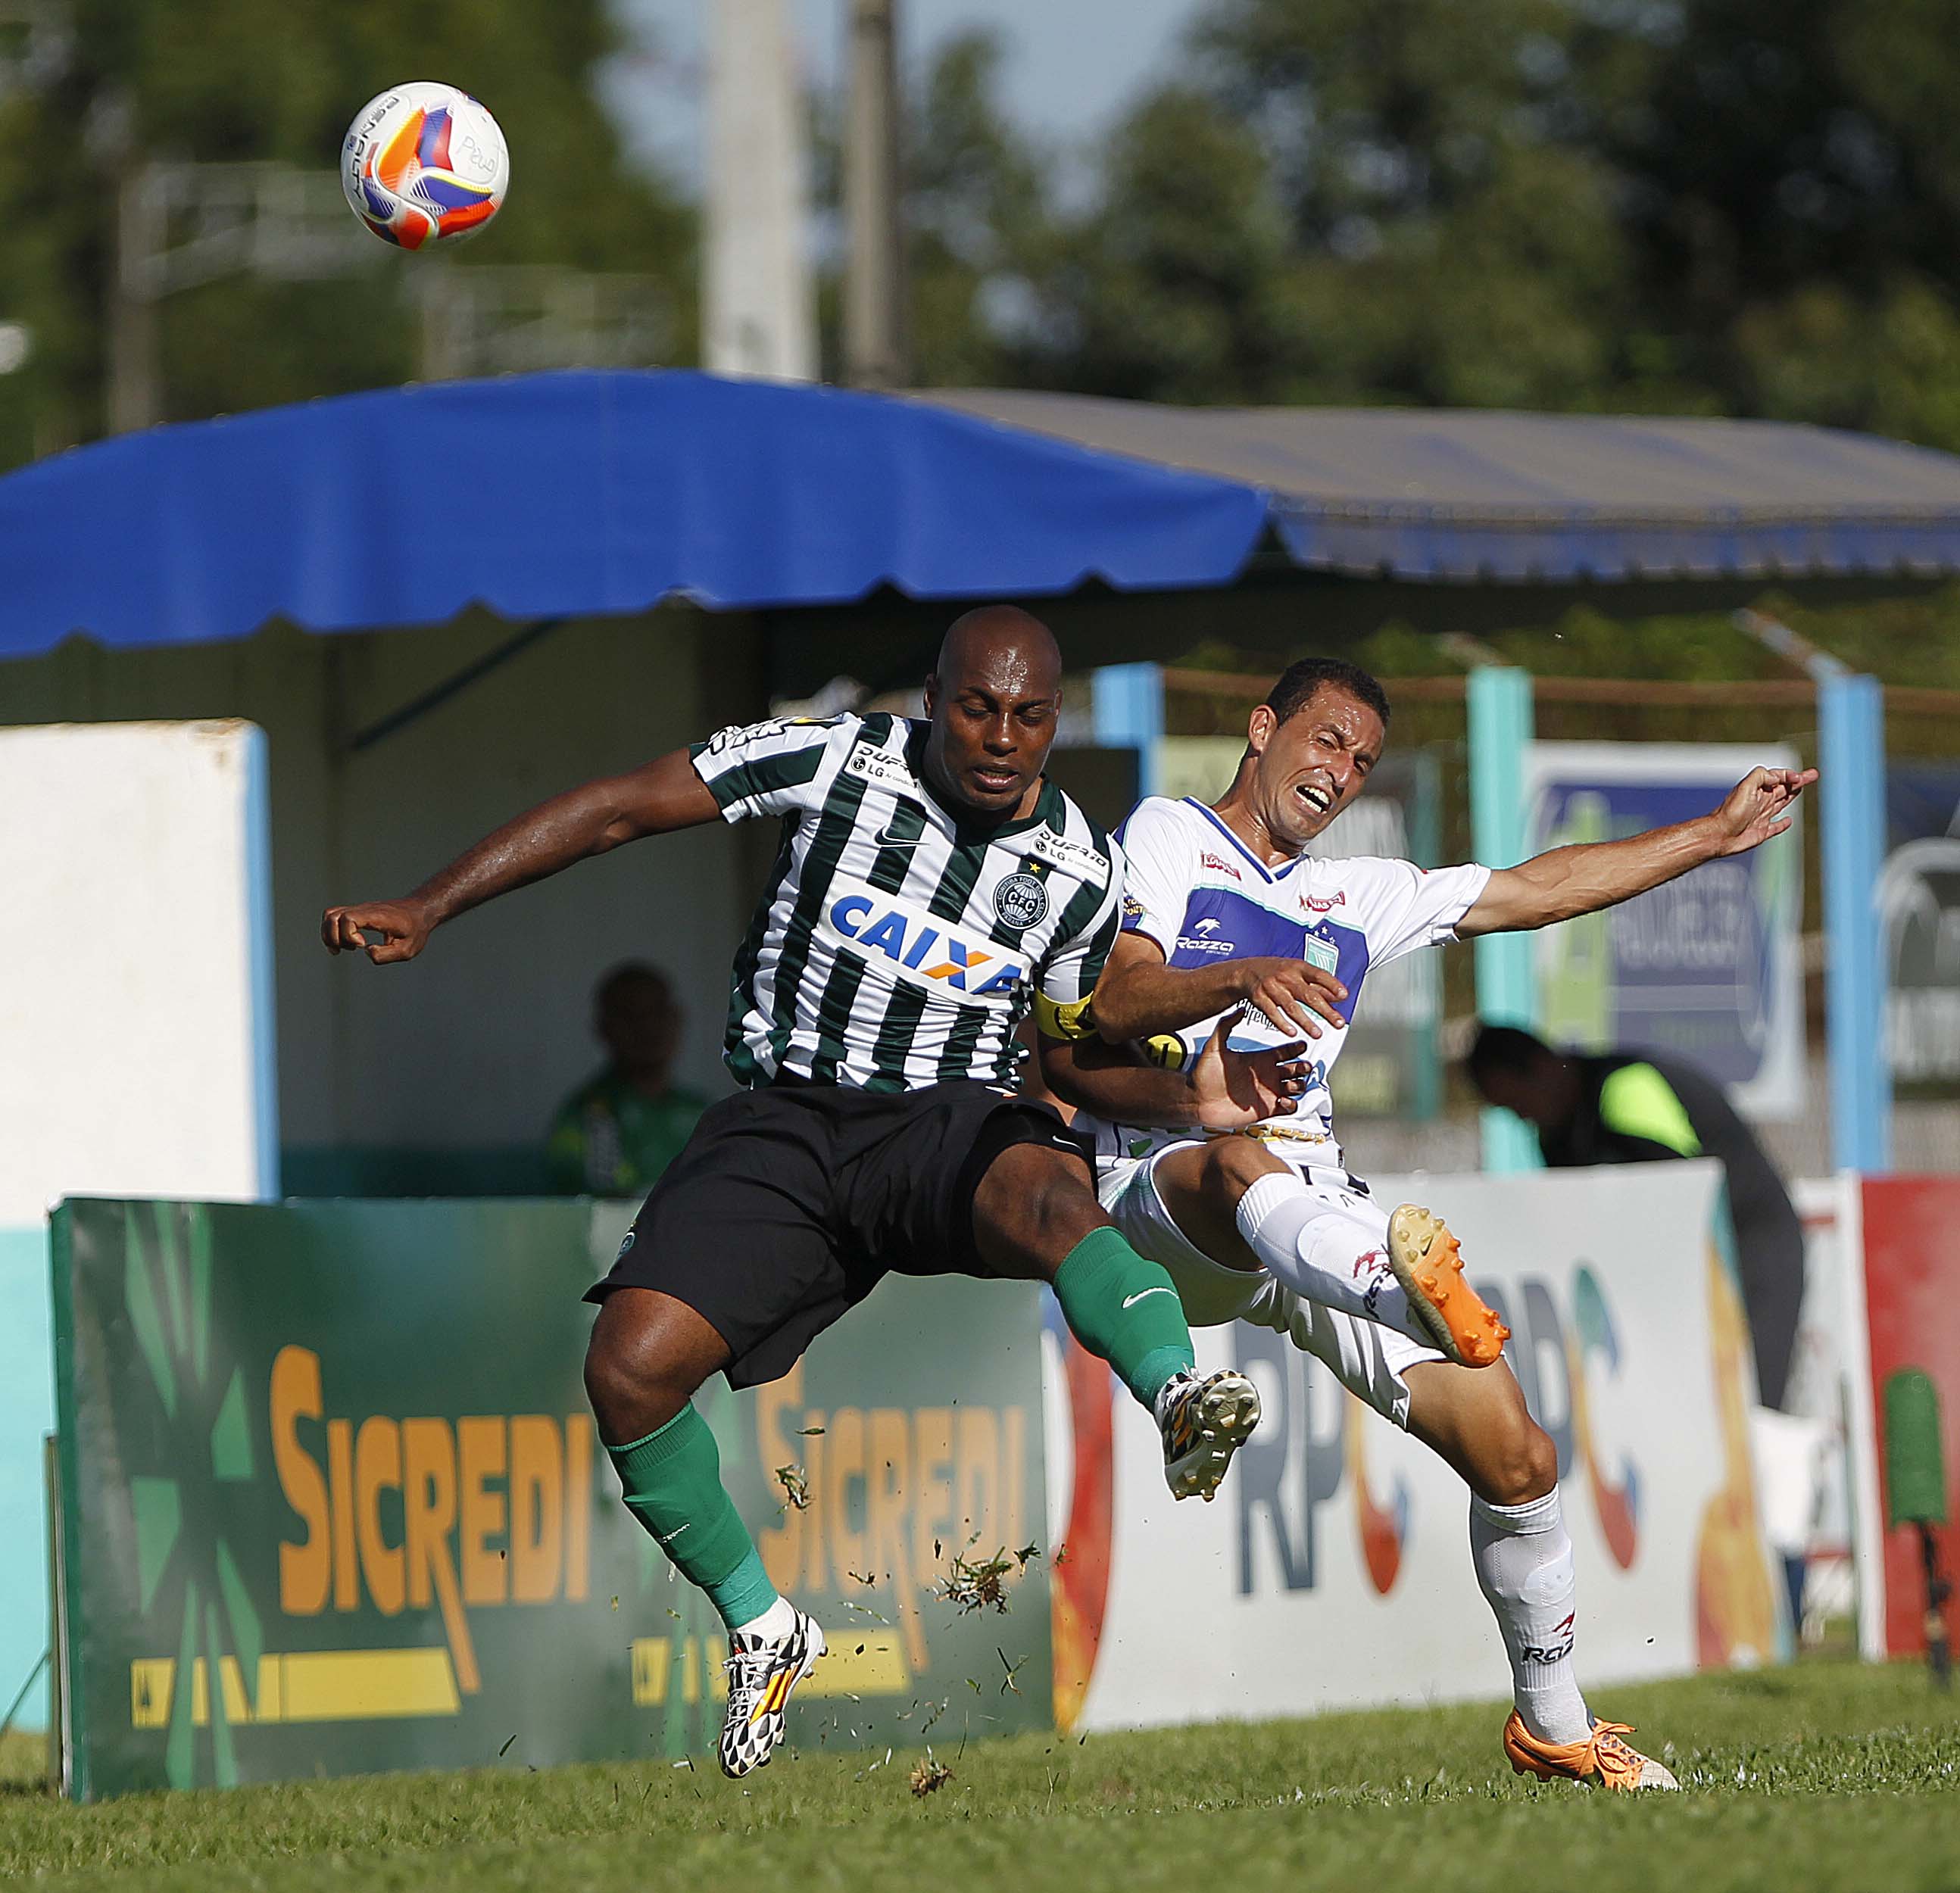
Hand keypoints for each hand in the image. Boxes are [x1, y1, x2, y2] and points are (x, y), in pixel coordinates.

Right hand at [321, 898, 434, 964]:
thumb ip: (386, 954)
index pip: (349, 918)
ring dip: (330, 935)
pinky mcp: (358, 912)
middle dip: (334, 938)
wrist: (420, 911)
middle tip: (350, 949)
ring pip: (330, 915)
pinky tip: (345, 945)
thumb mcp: (408, 949)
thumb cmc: (415, 930)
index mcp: (377, 916)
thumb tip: (366, 951)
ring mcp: (360, 909)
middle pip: (332, 916)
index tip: (362, 945)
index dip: (349, 935)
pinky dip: (332, 931)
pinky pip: (335, 917)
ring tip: (343, 949)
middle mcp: (365, 909)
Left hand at [1190, 1019, 1311, 1128]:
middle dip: (1303, 1067)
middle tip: (1302, 1066)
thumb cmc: (1204, 1075)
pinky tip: (1283, 1100)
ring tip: (1291, 1084)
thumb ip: (1226, 1026)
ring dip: (1299, 1085)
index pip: (1285, 1051)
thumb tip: (1239, 1009)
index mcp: (1259, 1059)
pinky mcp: (1267, 1109)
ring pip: (1297, 1087)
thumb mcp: (1215, 1047)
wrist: (1197, 1099)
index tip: (1302, 1044)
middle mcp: (1266, 1075)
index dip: (1296, 1048)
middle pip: (1296, 1069)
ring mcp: (1268, 1093)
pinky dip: (1292, 1104)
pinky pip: (1290, 1107)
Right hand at [1236, 957, 1346, 1038]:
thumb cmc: (1277, 971)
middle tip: (1338, 1023)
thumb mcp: (1298, 972)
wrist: (1247, 970)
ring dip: (1306, 1022)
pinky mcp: (1260, 998)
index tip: (1344, 995)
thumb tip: (1339, 996)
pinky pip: (1272, 1013)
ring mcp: (1272, 987)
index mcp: (1298, 967)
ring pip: (1292, 1007)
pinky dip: (1282, 1024)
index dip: (1332, 985)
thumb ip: (1318, 985)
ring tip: (1317, 1034)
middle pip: (1308, 994)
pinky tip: (1292, 1032)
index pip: (1319, 975)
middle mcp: (1286, 976)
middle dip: (1325, 1010)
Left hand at [1708, 766, 1817, 856]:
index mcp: (1758, 789)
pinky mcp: (1762, 832)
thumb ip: (1762, 776)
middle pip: (1784, 788)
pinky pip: (1776, 827)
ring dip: (1794, 795)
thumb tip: (1778, 778)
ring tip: (1803, 787)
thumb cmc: (1731, 812)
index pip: (1778, 777)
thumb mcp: (1746, 787)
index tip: (1800, 777)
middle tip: (1812, 774)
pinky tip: (1788, 821)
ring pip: (1782, 803)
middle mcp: (1761, 801)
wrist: (1720, 835)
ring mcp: (1761, 816)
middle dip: (1798, 781)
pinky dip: (1783, 824)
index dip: (1790, 775)